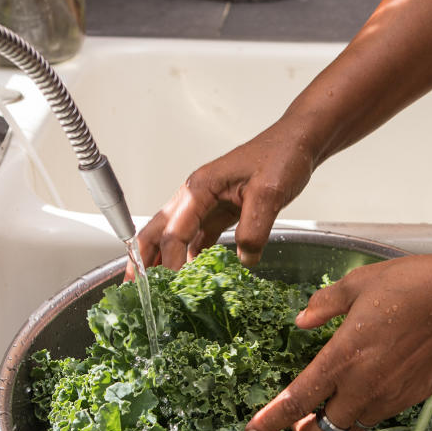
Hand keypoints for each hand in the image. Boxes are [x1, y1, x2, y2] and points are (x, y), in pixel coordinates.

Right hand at [127, 124, 316, 276]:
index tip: (170, 286)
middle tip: (133, 287)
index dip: (170, 261)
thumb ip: (254, 229)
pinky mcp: (221, 211)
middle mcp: (196, 195)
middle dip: (143, 258)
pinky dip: (189, 256)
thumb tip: (244, 260)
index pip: (176, 231)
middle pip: (159, 230)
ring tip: (155, 287)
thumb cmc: (281, 156)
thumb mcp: (269, 193)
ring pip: (175, 235)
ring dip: (162, 259)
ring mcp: (206, 203)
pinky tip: (188, 274)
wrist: (298, 143)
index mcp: (200, 188)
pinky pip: (198, 237)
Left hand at [243, 242, 431, 430]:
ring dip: (336, 420)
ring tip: (333, 401)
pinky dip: (364, 410)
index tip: (254, 430)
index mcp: (344, 356)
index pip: (298, 400)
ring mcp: (389, 395)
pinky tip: (366, 387)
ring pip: (351, 426)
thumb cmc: (414, 286)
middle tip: (298, 418)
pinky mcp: (411, 397)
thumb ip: (324, 304)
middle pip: (323, 430)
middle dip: (305, 429)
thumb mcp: (359, 283)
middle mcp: (364, 385)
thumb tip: (303, 320)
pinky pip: (378, 415)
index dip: (272, 420)